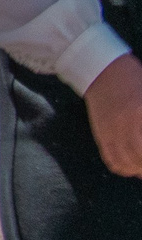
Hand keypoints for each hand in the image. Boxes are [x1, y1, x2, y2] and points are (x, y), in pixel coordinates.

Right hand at [84, 53, 141, 178]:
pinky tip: (131, 165)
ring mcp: (111, 131)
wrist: (100, 70)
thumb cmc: (132, 79)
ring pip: (126, 163)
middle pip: (139, 157)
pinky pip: (111, 159)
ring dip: (137, 169)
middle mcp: (126, 125)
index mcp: (140, 113)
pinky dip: (122, 167)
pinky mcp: (101, 134)